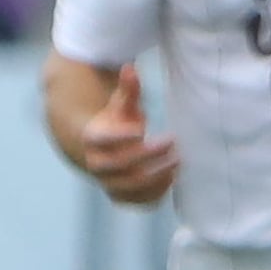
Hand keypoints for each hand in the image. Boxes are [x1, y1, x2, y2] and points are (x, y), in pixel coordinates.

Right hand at [72, 63, 179, 205]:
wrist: (102, 152)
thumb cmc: (116, 122)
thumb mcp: (120, 105)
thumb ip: (128, 89)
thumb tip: (130, 68)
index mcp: (93, 139)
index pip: (102, 141)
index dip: (120, 137)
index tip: (142, 129)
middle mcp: (96, 165)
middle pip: (119, 165)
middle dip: (147, 156)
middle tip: (172, 143)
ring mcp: (108, 183)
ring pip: (128, 187)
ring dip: (154, 177)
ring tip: (177, 163)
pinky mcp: (120, 197)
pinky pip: (137, 201)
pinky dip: (155, 194)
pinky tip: (172, 179)